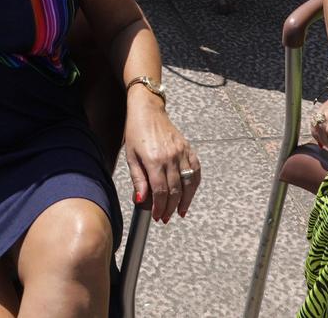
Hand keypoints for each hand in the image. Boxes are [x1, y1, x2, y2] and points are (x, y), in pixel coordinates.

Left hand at [123, 97, 200, 222]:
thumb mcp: (131, 157)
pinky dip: (194, 185)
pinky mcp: (189, 149)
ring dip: (185, 200)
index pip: (160, 191)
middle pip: (175, 190)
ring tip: (179, 212)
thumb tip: (141, 201)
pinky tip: (189, 194)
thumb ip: (138, 180)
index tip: (157, 216)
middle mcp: (170, 157)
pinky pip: (196, 170)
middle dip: (170, 208)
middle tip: (165, 218)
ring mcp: (182, 152)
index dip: (160, 207)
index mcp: (154, 160)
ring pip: (189, 183)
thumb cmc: (136, 133)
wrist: (148, 110)